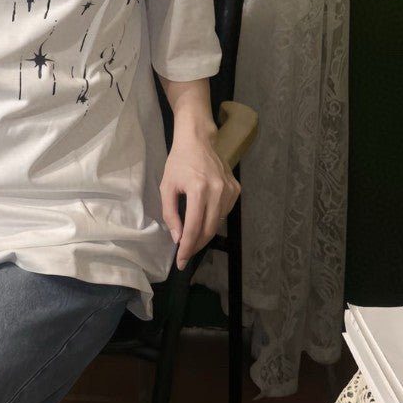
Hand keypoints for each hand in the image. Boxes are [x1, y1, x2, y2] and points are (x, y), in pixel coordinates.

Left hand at [160, 126, 240, 269]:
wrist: (198, 140)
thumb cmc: (178, 162)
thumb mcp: (167, 186)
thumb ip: (170, 214)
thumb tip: (178, 238)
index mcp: (198, 189)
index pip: (194, 227)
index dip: (187, 247)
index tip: (181, 262)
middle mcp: (218, 190)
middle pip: (209, 229)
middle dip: (196, 246)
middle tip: (185, 255)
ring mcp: (230, 190)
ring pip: (218, 223)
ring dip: (205, 234)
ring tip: (192, 238)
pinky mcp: (235, 189)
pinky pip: (224, 213)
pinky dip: (213, 220)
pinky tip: (204, 219)